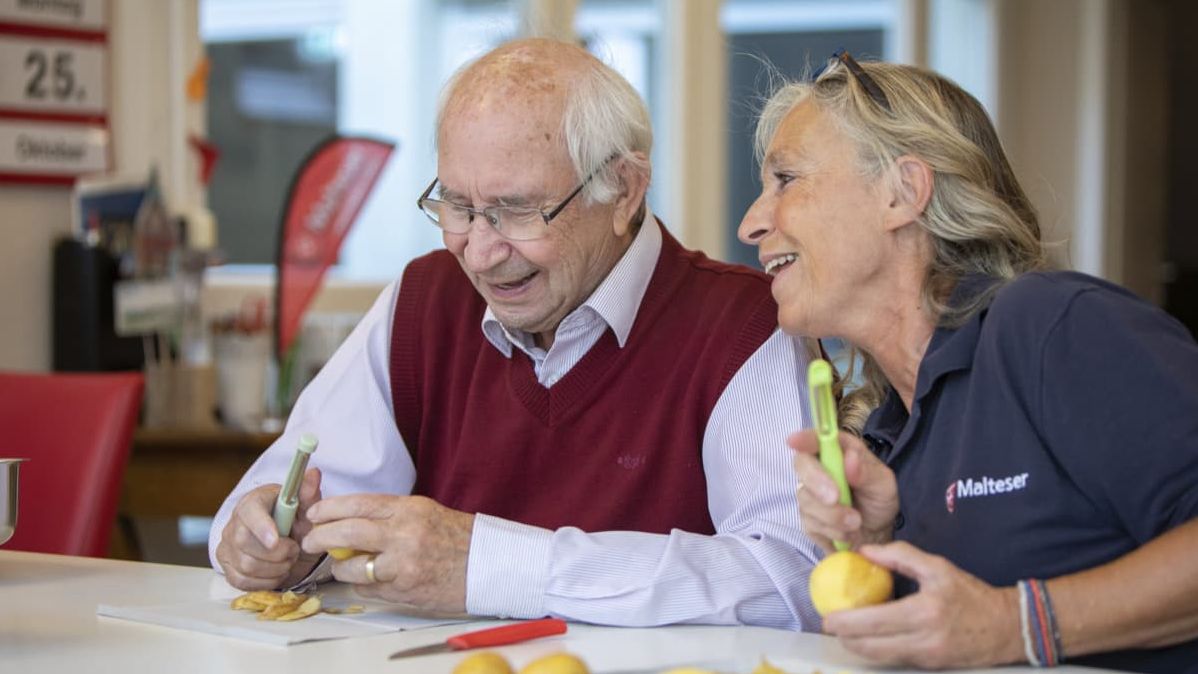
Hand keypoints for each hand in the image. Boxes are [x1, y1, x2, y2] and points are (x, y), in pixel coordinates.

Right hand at [215, 467, 323, 589]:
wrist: (287, 543)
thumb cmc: (294, 521)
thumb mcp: (306, 508)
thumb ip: (308, 493)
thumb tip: (313, 473)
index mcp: (252, 503)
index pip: (249, 512)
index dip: (261, 527)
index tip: (276, 540)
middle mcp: (234, 524)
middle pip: (245, 543)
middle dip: (277, 553)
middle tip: (294, 549)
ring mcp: (227, 547)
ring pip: (246, 566)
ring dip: (276, 568)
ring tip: (288, 559)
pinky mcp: (227, 568)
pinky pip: (242, 582)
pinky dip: (266, 581)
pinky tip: (277, 571)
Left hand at [302, 495, 473, 615]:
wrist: (487, 564)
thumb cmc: (456, 538)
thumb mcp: (423, 512)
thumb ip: (388, 515)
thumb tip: (348, 520)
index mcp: (408, 509)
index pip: (357, 504)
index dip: (329, 508)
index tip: (315, 513)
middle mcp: (404, 533)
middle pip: (346, 532)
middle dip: (320, 537)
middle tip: (311, 541)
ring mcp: (404, 563)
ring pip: (351, 566)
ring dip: (340, 568)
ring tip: (344, 566)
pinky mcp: (405, 589)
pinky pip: (368, 588)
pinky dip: (362, 585)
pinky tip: (371, 580)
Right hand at [790, 429, 897, 552]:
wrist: (876, 535)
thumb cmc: (878, 501)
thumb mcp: (883, 485)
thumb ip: (868, 472)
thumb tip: (849, 458)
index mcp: (838, 451)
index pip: (816, 438)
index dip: (804, 438)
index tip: (795, 441)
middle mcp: (819, 468)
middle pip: (802, 464)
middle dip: (816, 480)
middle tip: (835, 497)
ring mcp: (809, 494)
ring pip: (806, 498)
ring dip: (833, 514)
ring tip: (856, 522)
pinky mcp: (807, 519)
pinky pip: (811, 523)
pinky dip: (832, 530)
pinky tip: (847, 532)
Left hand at [824, 542, 1024, 668]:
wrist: (1006, 628)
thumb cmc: (971, 594)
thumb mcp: (938, 567)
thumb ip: (900, 556)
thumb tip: (865, 551)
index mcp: (924, 612)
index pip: (874, 622)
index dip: (846, 623)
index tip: (828, 616)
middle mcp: (924, 639)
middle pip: (871, 646)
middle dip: (844, 638)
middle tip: (830, 625)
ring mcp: (926, 657)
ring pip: (879, 658)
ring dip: (857, 647)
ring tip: (844, 633)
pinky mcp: (929, 666)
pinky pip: (894, 659)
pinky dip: (876, 650)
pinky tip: (869, 638)